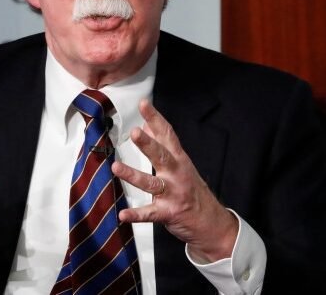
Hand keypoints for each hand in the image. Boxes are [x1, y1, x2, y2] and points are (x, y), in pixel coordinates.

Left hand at [112, 99, 237, 262]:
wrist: (210, 222)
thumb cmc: (191, 188)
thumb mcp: (180, 162)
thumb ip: (162, 143)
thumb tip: (146, 122)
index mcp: (178, 159)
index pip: (167, 135)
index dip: (155, 118)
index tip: (144, 104)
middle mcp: (176, 173)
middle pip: (162, 156)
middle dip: (148, 143)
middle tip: (135, 132)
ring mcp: (173, 193)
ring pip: (151, 183)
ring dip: (133, 175)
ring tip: (115, 167)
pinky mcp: (168, 212)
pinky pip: (150, 213)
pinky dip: (136, 214)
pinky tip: (123, 215)